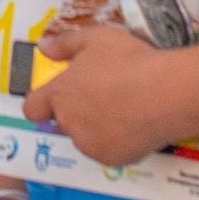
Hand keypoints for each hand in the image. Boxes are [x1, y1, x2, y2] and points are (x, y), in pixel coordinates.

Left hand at [21, 26, 184, 166]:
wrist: (165, 93)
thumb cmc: (128, 60)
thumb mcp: (95, 39)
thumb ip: (64, 44)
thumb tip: (42, 48)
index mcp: (60, 94)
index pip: (33, 108)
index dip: (42, 103)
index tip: (59, 96)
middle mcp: (69, 124)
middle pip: (63, 122)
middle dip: (77, 112)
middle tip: (104, 96)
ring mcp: (89, 145)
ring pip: (85, 138)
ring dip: (96, 128)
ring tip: (124, 109)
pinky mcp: (112, 160)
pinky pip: (108, 151)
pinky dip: (117, 142)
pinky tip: (136, 125)